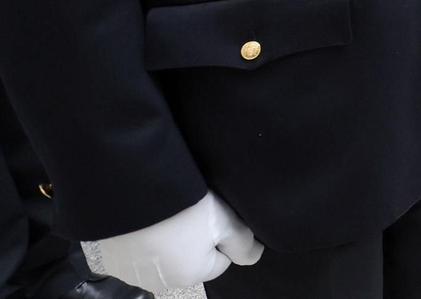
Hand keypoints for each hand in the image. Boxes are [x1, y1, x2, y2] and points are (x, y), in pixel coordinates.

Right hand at [97, 192, 262, 291]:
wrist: (131, 192)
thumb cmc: (182, 207)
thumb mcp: (223, 221)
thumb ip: (242, 242)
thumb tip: (254, 256)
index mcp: (190, 276)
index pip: (219, 260)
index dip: (219, 236)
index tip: (209, 216)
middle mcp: (160, 282)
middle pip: (190, 260)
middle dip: (192, 239)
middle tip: (186, 211)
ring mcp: (133, 273)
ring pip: (163, 256)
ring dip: (166, 239)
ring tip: (165, 213)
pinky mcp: (112, 259)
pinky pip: (136, 251)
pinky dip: (141, 237)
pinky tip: (144, 218)